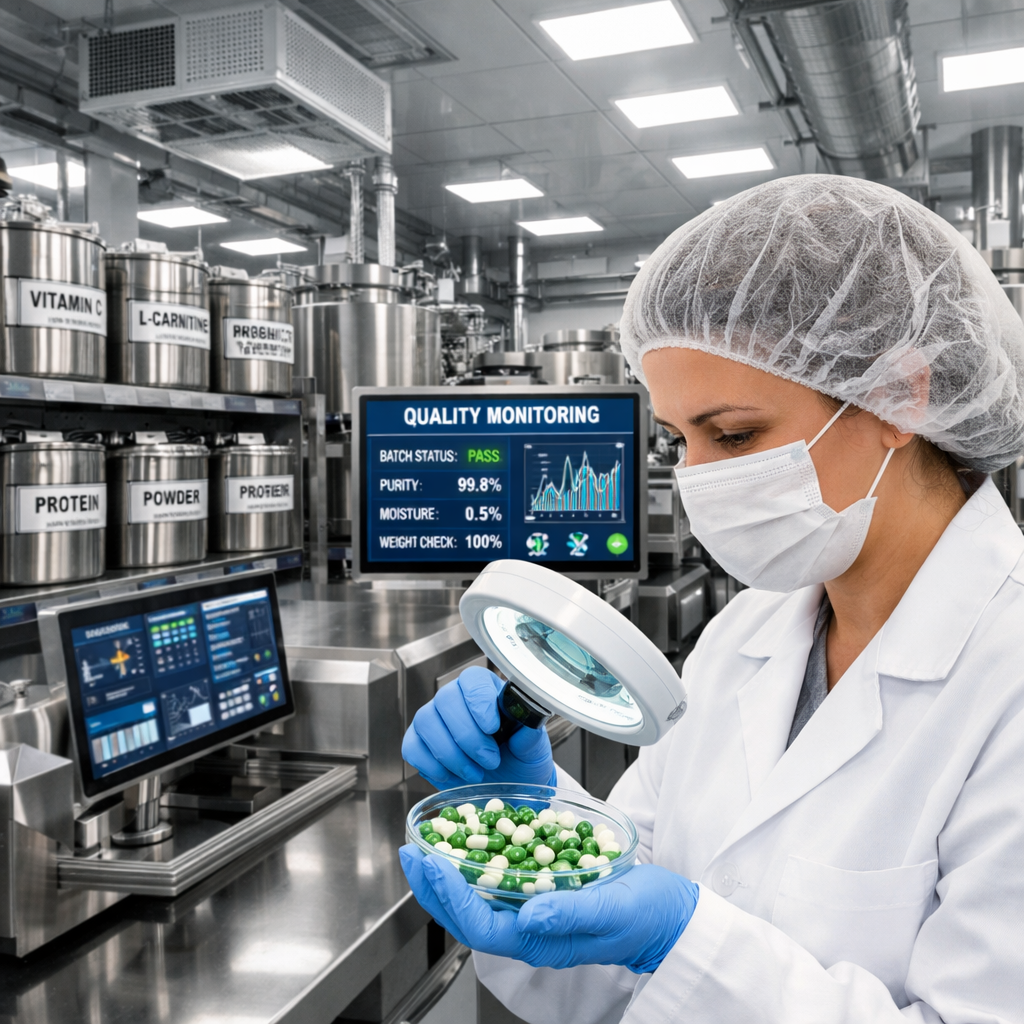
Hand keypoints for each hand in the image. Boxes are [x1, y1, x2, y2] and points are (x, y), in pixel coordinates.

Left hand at [400, 845, 698, 973]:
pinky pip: (499, 884)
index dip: (448, 895)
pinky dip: (477, 863)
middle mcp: (530, 931)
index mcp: (540, 940)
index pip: (478, 925)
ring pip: (478, 899)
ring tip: (428, 847)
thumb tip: (527, 916)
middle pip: (467, 915)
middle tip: (412, 850)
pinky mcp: (542, 896)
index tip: (429, 863)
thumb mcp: (612, 909)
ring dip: (449, 875)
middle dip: (435, 885)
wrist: (669, 915)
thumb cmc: (646, 915)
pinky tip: (470, 843)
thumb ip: (570, 913)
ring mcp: (534, 915)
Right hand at [402, 666, 554, 788]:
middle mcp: (455, 698)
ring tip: (475, 774)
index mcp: (485, 689)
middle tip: (490, 761)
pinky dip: (432, 766)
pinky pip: (412, 747)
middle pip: (445, 699)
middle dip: (467, 736)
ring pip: (426, 722)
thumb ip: (530, 734)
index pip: (472, 679)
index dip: (478, 700)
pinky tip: (453, 777)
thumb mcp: (533, 748)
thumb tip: (527, 721)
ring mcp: (433, 718)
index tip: (493, 727)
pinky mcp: (417, 742)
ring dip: (451, 754)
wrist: (507, 785)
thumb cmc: (520, 758)